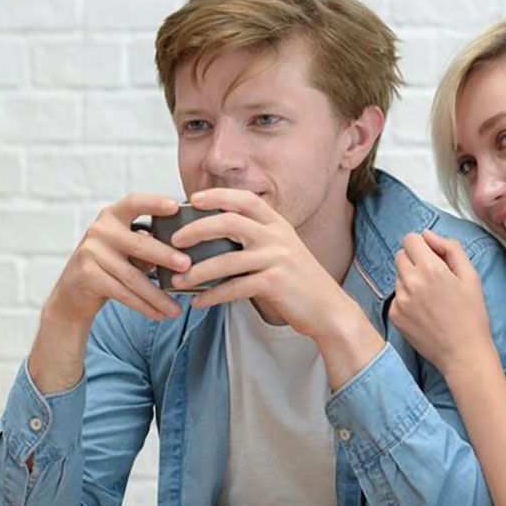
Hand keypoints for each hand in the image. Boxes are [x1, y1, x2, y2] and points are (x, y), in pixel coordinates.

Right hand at [45, 194, 190, 329]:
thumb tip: (184, 256)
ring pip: (133, 276)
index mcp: (112, 216)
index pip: (134, 203)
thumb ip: (146, 245)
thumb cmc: (109, 265)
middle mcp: (100, 231)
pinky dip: (144, 306)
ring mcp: (91, 253)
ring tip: (177, 309)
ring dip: (158, 295)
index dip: (154, 203)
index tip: (175, 206)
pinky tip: (160, 314)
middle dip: (165, 256)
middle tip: (187, 266)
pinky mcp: (88, 276)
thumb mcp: (124, 248)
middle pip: (138, 244)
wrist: (72, 292)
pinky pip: (123, 293)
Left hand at [168, 188, 356, 339]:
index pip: (245, 199)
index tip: (193, 200)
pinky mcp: (275, 283)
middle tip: (175, 240)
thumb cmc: (300, 283)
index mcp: (279, 225)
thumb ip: (258, 241)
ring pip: (227, 259)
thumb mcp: (283, 252)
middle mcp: (278, 237)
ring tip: (178, 280)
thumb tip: (219, 239)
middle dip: (197, 229)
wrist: (329, 310)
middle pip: (229, 222)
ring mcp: (277, 259)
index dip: (218, 195)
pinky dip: (213, 296)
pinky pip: (235, 287)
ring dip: (198, 271)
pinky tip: (199, 302)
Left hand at [389, 230, 494, 373]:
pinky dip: (407, 300)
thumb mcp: (470, 275)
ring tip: (431, 298)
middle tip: (434, 277)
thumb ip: (450, 248)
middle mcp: (410, 282)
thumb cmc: (471, 315)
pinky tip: (424, 312)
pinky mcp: (395, 316)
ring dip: (411, 280)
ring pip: (398, 277)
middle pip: (401, 255)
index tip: (432, 256)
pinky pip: (396, 297)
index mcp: (430, 268)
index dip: (422, 245)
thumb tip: (428, 235)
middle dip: (415, 261)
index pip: (410, 239)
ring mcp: (399, 300)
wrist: (463, 353)